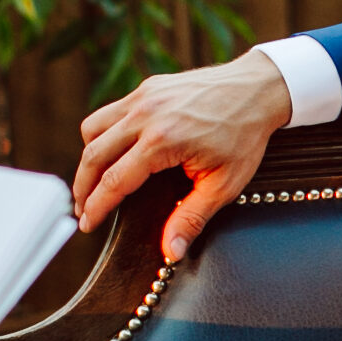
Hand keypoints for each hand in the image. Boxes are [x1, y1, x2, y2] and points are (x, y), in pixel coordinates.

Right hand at [70, 50, 291, 261]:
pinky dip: (102, 135)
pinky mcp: (147, 88)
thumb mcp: (224, 184)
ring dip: (88, 159)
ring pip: (93, 129)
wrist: (259, 89)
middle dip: (82, 187)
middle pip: (94, 155)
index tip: (87, 224)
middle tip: (82, 210)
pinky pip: (110, 113)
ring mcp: (143, 97)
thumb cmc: (244, 137)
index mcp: (162, 141)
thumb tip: (170, 253)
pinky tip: (112, 153)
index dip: (96, 207)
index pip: (114, 181)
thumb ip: (191, 219)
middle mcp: (145, 115)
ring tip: (92, 183)